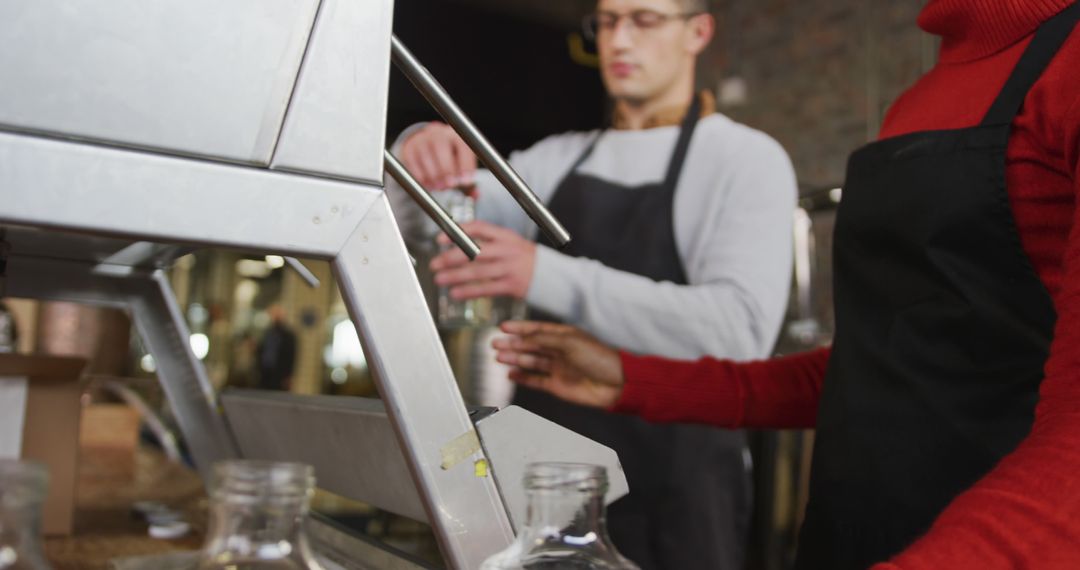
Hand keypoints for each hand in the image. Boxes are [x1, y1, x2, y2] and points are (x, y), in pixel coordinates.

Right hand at [400, 122, 475, 189]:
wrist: (426, 144)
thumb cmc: (448, 156)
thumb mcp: (460, 163)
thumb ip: (468, 179)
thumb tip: (475, 195)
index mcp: (456, 136)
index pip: (462, 146)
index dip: (465, 164)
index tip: (466, 181)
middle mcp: (439, 134)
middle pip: (441, 147)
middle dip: (446, 169)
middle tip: (449, 186)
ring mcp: (422, 140)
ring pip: (426, 156)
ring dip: (433, 175)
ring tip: (439, 187)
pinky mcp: (409, 149)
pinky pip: (413, 163)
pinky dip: (421, 176)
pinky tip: (428, 185)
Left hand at [431, 221, 535, 299]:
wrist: (553, 276)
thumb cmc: (526, 259)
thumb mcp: (511, 243)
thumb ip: (489, 242)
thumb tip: (459, 244)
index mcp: (505, 236)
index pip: (478, 228)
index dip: (457, 232)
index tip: (440, 239)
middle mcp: (507, 250)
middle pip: (474, 251)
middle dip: (450, 258)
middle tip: (434, 263)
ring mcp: (510, 268)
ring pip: (477, 272)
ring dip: (455, 276)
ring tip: (439, 279)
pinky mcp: (512, 286)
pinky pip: (486, 289)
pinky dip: (469, 292)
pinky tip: (456, 293)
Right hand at [492, 321, 623, 408]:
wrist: (615, 384)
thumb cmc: (599, 358)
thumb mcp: (569, 342)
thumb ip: (544, 339)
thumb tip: (524, 337)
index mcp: (563, 336)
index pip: (536, 329)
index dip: (520, 328)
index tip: (504, 327)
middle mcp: (559, 351)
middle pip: (530, 346)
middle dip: (512, 344)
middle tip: (495, 343)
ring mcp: (557, 368)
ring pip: (530, 362)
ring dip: (514, 359)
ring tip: (499, 357)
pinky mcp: (557, 385)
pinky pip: (535, 380)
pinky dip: (522, 377)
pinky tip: (511, 373)